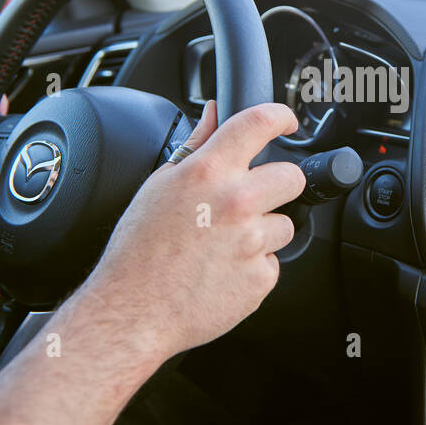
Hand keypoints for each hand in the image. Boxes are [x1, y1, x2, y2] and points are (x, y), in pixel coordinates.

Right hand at [81, 100, 306, 357]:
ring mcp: (253, 242)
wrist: (133, 311)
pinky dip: (253, 267)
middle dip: (276, 185)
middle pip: (292, 177)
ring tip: (224, 246)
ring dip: (263, 232)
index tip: (286, 123)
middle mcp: (237, 201)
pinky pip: (272, 263)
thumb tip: (214, 114)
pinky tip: (223, 271)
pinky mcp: (261, 278)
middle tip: (248, 202)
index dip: (281, 116)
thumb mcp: (158, 186)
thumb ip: (195, 146)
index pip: (260, 122)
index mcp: (208, 172)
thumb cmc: (138, 251)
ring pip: (285, 225)